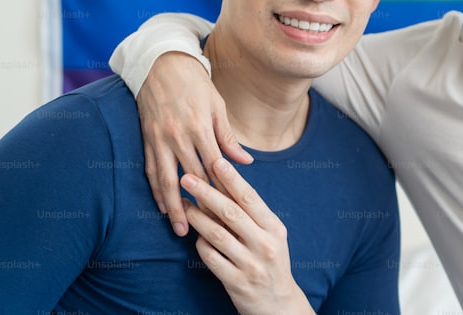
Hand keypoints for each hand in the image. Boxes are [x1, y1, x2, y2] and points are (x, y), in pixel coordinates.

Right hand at [137, 52, 252, 235]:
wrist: (162, 64)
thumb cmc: (195, 84)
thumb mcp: (217, 106)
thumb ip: (228, 137)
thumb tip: (245, 162)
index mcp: (200, 127)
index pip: (213, 167)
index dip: (221, 190)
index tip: (229, 210)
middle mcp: (178, 136)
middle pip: (191, 178)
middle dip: (199, 205)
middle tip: (208, 230)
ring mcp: (159, 139)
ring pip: (166, 180)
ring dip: (174, 206)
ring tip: (180, 228)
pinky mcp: (146, 139)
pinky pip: (150, 170)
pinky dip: (156, 190)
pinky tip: (162, 206)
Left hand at [181, 159, 313, 314]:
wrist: (278, 305)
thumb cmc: (270, 262)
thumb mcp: (271, 236)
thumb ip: (252, 216)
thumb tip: (226, 185)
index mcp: (274, 228)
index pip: (251, 198)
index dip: (232, 179)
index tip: (216, 161)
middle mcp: (265, 244)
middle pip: (231, 213)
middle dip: (207, 192)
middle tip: (188, 177)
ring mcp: (250, 264)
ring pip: (217, 235)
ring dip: (197, 217)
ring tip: (184, 204)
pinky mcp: (236, 282)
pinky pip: (211, 258)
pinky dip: (200, 245)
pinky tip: (195, 236)